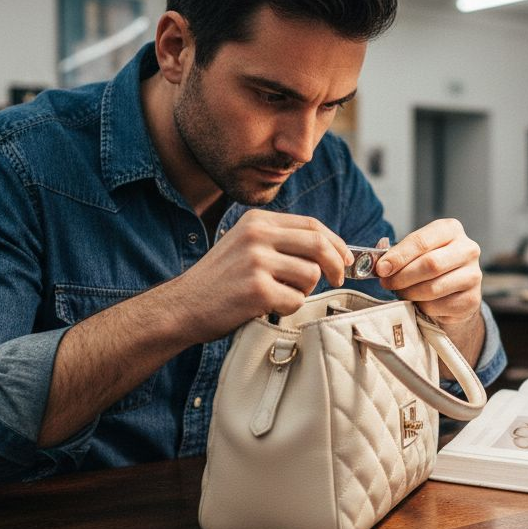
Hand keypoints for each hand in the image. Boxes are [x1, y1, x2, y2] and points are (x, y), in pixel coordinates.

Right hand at [167, 211, 350, 340]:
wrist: (183, 306)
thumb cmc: (220, 281)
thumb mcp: (245, 245)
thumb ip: (280, 241)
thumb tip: (330, 250)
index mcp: (257, 220)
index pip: (312, 225)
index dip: (336, 243)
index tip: (345, 258)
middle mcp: (257, 235)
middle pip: (319, 245)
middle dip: (337, 265)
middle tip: (337, 280)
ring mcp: (256, 261)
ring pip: (311, 275)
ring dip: (304, 291)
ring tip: (279, 295)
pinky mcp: (257, 289)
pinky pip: (296, 300)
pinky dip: (287, 308)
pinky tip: (265, 307)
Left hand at [375, 218, 481, 325]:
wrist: (455, 291)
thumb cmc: (430, 267)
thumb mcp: (414, 252)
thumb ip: (395, 252)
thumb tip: (377, 260)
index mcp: (451, 229)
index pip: (421, 241)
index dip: (398, 256)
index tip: (381, 269)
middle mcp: (468, 249)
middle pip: (430, 264)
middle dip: (402, 276)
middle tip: (387, 283)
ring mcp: (473, 275)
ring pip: (433, 288)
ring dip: (410, 293)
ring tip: (401, 292)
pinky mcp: (472, 299)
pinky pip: (439, 306)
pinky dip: (423, 307)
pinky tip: (419, 302)